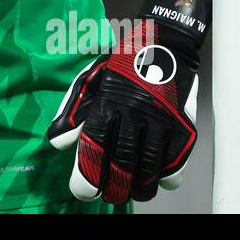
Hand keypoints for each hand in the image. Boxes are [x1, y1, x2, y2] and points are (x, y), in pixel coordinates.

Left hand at [46, 0, 208, 203]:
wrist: (164, 44)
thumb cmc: (121, 65)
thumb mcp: (90, 80)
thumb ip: (73, 113)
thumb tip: (56, 144)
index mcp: (108, 103)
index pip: (94, 148)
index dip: (87, 176)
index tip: (83, 191)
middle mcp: (135, 115)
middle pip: (123, 166)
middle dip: (113, 189)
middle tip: (108, 195)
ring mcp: (162, 123)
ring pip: (150, 170)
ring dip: (138, 187)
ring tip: (130, 191)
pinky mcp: (183, 127)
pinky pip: (175, 163)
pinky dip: (166, 177)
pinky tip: (156, 178)